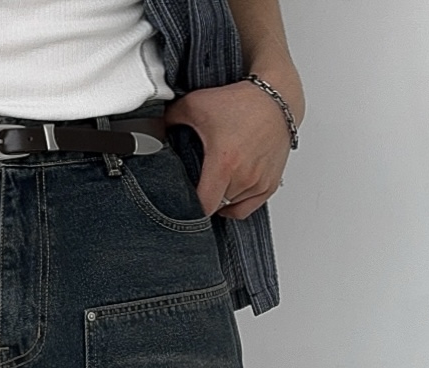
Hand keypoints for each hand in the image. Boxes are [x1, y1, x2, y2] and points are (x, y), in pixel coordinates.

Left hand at [164, 75, 299, 220]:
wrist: (276, 97)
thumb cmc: (242, 102)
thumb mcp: (198, 104)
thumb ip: (171, 118)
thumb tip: (153, 129)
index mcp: (224, 164)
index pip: (204, 206)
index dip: (191, 207)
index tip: (185, 198)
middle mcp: (244, 178)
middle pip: (215, 206)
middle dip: (204, 197)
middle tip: (196, 183)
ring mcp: (258, 183)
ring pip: (231, 207)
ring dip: (221, 198)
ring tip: (215, 180)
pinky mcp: (270, 184)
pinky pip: (247, 208)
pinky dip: (236, 204)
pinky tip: (227, 193)